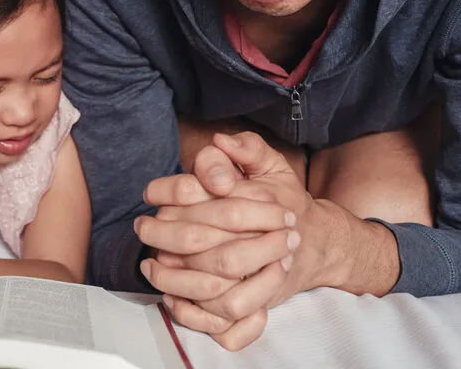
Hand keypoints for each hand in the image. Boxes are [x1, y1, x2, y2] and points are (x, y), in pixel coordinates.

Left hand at [141, 132, 341, 349]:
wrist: (318, 245)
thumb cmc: (285, 202)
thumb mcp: (273, 167)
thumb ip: (249, 149)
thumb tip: (222, 141)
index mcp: (264, 204)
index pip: (212, 200)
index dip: (173, 195)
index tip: (149, 195)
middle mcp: (262, 242)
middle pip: (203, 243)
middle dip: (163, 235)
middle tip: (141, 228)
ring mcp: (262, 279)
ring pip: (213, 287)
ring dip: (175, 277)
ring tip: (150, 264)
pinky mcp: (260, 306)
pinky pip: (226, 319)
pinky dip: (197, 313)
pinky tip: (173, 296)